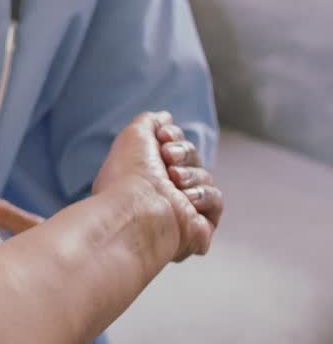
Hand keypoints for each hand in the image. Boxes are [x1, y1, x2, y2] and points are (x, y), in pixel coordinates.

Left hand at [93, 111, 223, 261]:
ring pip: (205, 178)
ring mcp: (181, 211)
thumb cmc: (128, 176)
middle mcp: (160, 193)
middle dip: (182, 153)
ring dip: (191, 175)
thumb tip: (164, 117)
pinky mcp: (199, 227)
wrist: (136, 211)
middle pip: (191, 159)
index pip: (172, 147)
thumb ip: (149, 122)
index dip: (173, 137)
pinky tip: (186, 199)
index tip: (163, 137)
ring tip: (174, 180)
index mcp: (143, 174)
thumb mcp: (133, 136)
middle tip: (167, 158)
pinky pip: (216, 200)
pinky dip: (202, 195)